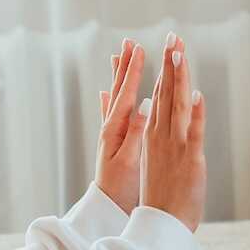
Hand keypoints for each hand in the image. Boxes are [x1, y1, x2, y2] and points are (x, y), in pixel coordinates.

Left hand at [95, 39, 147, 214]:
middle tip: (129, 41)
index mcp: (116, 129)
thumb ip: (136, 131)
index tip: (139, 49)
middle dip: (125, 65)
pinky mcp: (112, 141)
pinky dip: (112, 97)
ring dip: (120, 75)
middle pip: (118, 89)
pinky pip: (113, 111)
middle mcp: (111, 127)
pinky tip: (106, 91)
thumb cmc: (119, 188)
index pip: (126, 93)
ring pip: (115, 96)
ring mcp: (110, 133)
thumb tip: (145, 104)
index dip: (133, 71)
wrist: (105, 207)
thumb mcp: (130, 160)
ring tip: (119, 55)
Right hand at [141, 32, 206, 231]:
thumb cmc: (163, 196)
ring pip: (178, 105)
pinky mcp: (191, 159)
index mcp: (153, 134)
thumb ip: (165, 139)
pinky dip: (196, 114)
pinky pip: (194, 132)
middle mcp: (161, 135)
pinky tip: (198, 95)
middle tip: (173, 37)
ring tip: (179, 53)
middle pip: (167, 93)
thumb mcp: (160, 161)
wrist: (162, 224)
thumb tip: (172, 126)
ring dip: (179, 78)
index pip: (160, 95)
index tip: (170, 48)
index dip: (166, 70)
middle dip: (171, 64)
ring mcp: (175, 146)